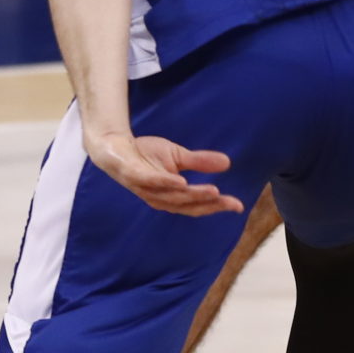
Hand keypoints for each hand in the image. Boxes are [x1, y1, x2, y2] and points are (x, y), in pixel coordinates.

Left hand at [86, 128, 241, 217]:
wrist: (114, 146)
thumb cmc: (145, 155)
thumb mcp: (177, 156)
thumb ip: (199, 162)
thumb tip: (227, 163)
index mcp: (171, 196)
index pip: (197, 205)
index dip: (217, 206)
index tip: (238, 206)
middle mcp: (159, 198)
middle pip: (188, 205)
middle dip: (210, 204)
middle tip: (230, 202)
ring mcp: (146, 188)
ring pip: (173, 196)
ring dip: (193, 195)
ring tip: (214, 191)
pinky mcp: (134, 176)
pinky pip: (151, 181)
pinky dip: (166, 183)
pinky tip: (181, 181)